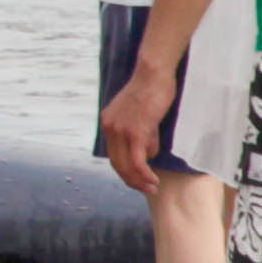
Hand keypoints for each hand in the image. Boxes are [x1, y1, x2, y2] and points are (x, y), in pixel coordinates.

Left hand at [97, 54, 175, 188]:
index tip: (137, 179)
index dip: (125, 170)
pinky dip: (144, 174)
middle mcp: (109, 127)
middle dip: (131, 180)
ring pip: (126, 165)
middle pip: (116, 163)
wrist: (153, 73)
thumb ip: (141, 133)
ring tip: (152, 187)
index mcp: (108, 122)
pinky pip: (137, 161)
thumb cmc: (152, 90)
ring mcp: (120, 130)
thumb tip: (147, 153)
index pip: (113, 153)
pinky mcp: (135, 131)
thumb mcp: (141, 115)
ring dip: (139, 180)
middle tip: (146, 189)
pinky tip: (152, 180)